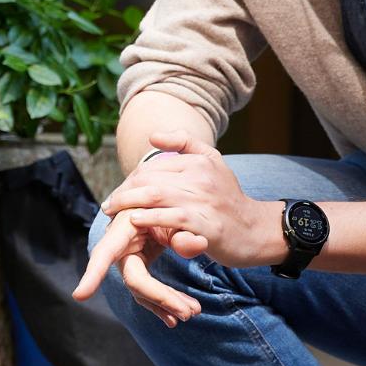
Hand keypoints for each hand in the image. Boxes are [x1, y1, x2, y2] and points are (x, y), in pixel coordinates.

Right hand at [70, 208, 201, 324]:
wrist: (158, 199)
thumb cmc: (162, 202)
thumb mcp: (174, 211)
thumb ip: (185, 228)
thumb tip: (199, 244)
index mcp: (122, 229)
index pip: (105, 254)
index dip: (93, 274)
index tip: (80, 295)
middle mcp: (120, 249)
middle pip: (136, 281)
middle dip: (161, 298)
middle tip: (189, 313)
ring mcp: (128, 261)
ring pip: (143, 291)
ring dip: (167, 303)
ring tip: (193, 312)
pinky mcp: (138, 268)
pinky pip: (148, 291)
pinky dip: (164, 302)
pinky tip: (176, 316)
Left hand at [100, 132, 284, 270]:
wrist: (255, 230)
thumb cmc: (228, 199)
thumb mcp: (213, 162)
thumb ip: (185, 143)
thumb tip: (153, 136)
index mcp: (199, 161)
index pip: (153, 166)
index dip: (130, 180)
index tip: (118, 194)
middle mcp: (200, 178)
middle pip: (149, 179)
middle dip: (124, 192)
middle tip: (109, 206)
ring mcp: (204, 202)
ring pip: (156, 196)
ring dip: (128, 204)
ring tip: (113, 212)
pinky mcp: (206, 225)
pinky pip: (171, 219)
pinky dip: (149, 218)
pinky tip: (134, 220)